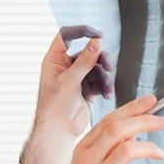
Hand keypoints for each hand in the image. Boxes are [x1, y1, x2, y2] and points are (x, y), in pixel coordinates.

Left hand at [21, 25, 114, 163]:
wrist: (58, 131)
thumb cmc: (54, 108)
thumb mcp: (70, 81)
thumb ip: (84, 61)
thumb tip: (95, 42)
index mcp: (54, 60)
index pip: (67, 35)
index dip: (82, 31)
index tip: (98, 35)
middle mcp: (65, 67)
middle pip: (87, 52)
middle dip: (100, 58)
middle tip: (109, 66)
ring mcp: (76, 78)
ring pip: (96, 67)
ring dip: (105, 76)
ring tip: (107, 87)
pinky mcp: (86, 89)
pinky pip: (100, 81)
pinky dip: (105, 86)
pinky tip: (107, 94)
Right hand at [52, 94, 163, 163]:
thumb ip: (109, 149)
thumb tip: (133, 131)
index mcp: (83, 150)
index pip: (109, 120)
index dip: (133, 108)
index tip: (152, 101)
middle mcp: (88, 161)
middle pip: (118, 129)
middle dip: (144, 120)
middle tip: (162, 121)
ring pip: (127, 149)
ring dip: (150, 147)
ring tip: (160, 153)